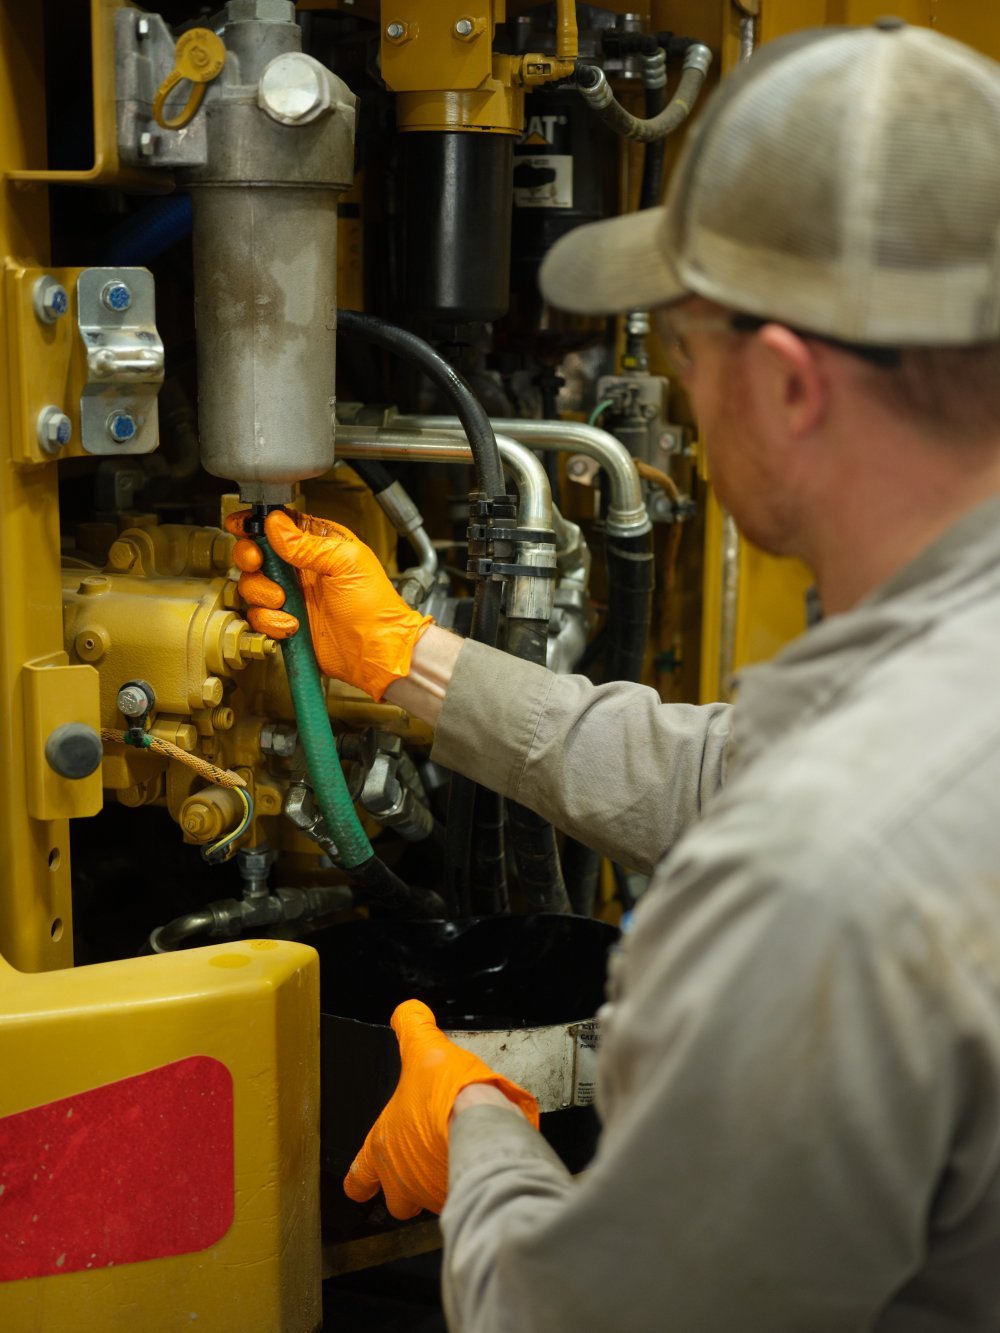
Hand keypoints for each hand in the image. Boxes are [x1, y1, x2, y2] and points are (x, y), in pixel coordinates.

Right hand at [225, 508, 432, 701]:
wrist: (375, 650)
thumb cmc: (374, 605)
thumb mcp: (345, 563)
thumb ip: (307, 543)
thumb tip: (274, 524)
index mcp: (318, 544)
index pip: (279, 525)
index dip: (256, 523)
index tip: (241, 527)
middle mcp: (300, 567)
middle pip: (256, 552)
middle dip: (250, 557)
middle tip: (258, 563)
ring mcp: (292, 595)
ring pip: (252, 585)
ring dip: (263, 594)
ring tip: (285, 601)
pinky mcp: (285, 621)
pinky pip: (260, 617)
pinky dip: (271, 621)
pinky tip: (293, 625)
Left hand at [343, 999, 539, 1218]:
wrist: (483, 1123)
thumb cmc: (446, 1094)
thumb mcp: (424, 1048)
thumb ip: (412, 1026)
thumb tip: (407, 1010)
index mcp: (382, 1148)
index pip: (358, 1178)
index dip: (361, 1180)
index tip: (363, 1182)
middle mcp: (401, 1180)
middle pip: (396, 1200)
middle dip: (406, 1187)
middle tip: (423, 1161)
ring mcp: (430, 1194)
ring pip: (429, 1200)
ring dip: (439, 1182)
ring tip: (456, 1156)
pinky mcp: (460, 1199)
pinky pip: (459, 1197)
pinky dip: (466, 1184)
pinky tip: (478, 1163)